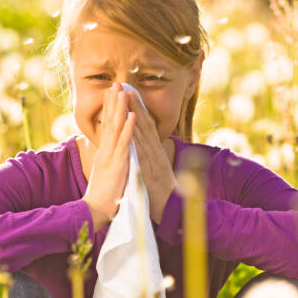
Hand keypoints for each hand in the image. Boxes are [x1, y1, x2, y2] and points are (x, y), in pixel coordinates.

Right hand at [83, 82, 136, 230]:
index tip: (112, 93)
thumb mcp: (106, 173)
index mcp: (104, 152)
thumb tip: (110, 152)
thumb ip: (108, 160)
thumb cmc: (103, 196)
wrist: (96, 211)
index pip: (107, 126)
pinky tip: (132, 115)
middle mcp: (106, 151)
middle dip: (112, 102)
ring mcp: (111, 156)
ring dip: (120, 109)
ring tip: (123, 91)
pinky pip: (125, 143)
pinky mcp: (118, 164)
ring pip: (116, 128)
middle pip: (109, 121)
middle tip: (115, 83)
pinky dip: (129, 128)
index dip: (110, 109)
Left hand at [125, 90, 177, 224]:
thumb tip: (145, 149)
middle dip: (134, 104)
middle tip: (125, 85)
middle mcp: (155, 152)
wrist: (172, 211)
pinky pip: (143, 151)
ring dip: (135, 113)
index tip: (128, 93)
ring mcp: (154, 159)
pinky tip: (132, 125)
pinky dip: (138, 137)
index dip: (137, 109)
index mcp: (154, 152)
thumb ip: (150, 159)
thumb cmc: (161, 193)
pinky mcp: (151, 170)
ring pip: (143, 132)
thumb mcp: (154, 172)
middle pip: (144, 124)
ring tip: (127, 96)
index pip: (145, 126)